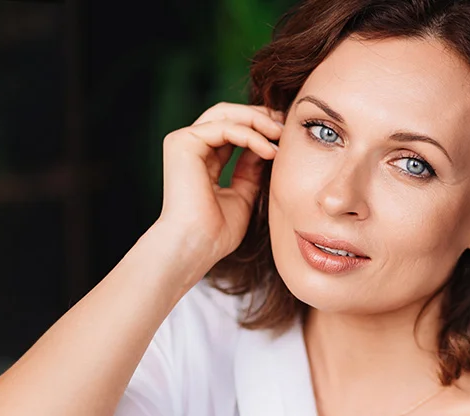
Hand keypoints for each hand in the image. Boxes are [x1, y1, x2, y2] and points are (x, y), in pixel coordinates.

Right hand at [156, 102, 283, 265]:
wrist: (196, 246)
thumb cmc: (216, 232)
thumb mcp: (242, 195)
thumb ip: (250, 170)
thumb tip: (267, 146)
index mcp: (201, 159)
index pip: (232, 130)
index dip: (259, 128)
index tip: (284, 135)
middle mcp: (189, 146)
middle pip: (228, 114)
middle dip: (260, 117)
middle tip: (285, 126)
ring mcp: (184, 142)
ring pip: (226, 115)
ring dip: (258, 121)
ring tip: (281, 136)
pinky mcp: (183, 143)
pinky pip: (225, 127)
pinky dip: (250, 135)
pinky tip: (269, 150)